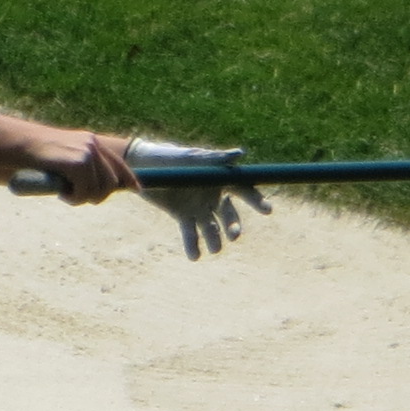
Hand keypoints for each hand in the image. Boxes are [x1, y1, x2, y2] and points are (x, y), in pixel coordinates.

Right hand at [27, 129, 136, 203]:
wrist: (17, 145)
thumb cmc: (32, 155)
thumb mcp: (60, 158)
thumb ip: (78, 168)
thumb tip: (95, 189)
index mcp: (90, 142)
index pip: (117, 163)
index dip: (128, 178)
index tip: (137, 189)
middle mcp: (92, 145)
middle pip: (111, 182)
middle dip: (98, 196)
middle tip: (75, 197)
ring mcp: (86, 153)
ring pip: (99, 190)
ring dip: (82, 198)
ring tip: (65, 194)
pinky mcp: (78, 163)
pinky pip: (85, 191)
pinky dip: (74, 197)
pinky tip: (61, 192)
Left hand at [131, 138, 268, 258]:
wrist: (143, 166)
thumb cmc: (171, 156)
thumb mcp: (192, 157)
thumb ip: (215, 158)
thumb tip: (240, 154)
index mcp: (219, 179)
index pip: (243, 191)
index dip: (256, 201)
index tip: (266, 210)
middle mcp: (213, 196)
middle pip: (229, 214)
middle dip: (233, 226)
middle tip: (234, 236)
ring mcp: (198, 208)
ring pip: (211, 227)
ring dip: (215, 239)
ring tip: (214, 249)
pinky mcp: (182, 216)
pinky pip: (190, 233)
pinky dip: (193, 245)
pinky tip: (195, 256)